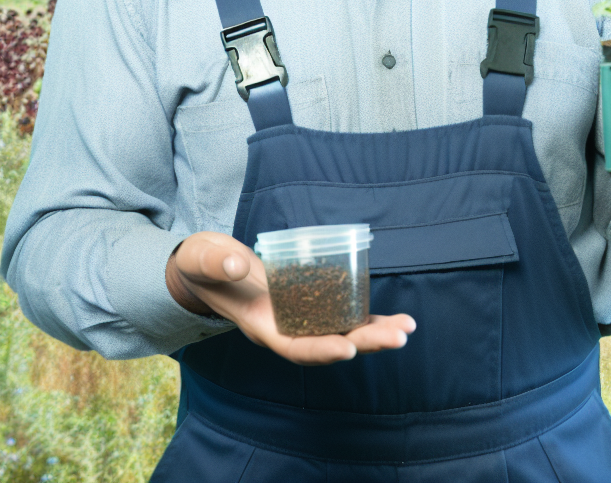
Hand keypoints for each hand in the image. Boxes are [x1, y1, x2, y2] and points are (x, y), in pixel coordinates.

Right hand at [166, 231, 414, 364]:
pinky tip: (395, 319)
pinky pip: (345, 316)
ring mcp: (301, 319)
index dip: (321, 349)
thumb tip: (238, 266)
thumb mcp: (203, 260)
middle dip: (365, 342)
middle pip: (330, 344)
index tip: (347, 347)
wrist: (210, 266)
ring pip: (343, 333)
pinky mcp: (313, 303)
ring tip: (407, 328)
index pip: (295, 347)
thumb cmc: (205, 266)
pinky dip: (370, 318)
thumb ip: (216, 264)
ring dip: (375, 333)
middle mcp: (287, 330)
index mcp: (262, 328)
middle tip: (400, 337)